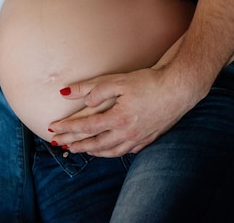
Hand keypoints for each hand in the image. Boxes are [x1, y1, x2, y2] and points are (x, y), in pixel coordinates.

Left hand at [47, 67, 207, 156]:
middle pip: (95, 144)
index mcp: (118, 119)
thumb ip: (94, 88)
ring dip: (93, 151)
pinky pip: (126, 151)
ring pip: (110, 151)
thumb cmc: (150, 82)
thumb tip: (70, 94)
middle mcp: (127, 133)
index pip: (86, 127)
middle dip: (76, 144)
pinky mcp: (149, 139)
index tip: (53, 128)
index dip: (67, 128)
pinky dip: (112, 152)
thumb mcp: (120, 81)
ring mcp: (139, 139)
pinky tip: (109, 150)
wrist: (180, 89)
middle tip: (61, 144)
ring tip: (81, 150)